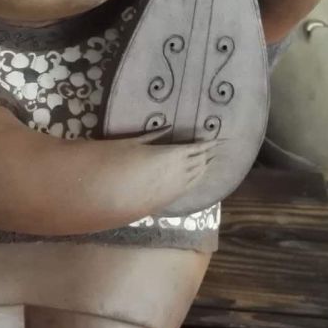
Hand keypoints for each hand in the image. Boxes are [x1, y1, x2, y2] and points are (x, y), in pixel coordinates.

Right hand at [103, 129, 220, 214]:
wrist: (110, 194)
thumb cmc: (119, 163)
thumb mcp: (133, 144)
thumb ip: (153, 136)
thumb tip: (167, 128)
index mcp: (171, 155)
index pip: (196, 149)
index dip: (208, 144)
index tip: (217, 139)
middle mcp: (178, 173)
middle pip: (200, 163)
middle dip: (208, 155)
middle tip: (214, 149)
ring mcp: (175, 188)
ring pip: (196, 177)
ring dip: (204, 168)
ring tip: (210, 161)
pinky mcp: (168, 199)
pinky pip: (189, 188)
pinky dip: (196, 180)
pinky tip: (196, 178)